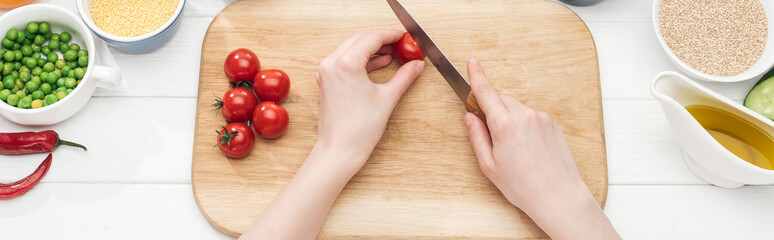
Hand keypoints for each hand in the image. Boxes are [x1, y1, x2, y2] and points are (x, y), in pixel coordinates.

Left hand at [315, 29, 424, 173]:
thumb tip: (416, 65)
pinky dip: (361, 59)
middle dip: (381, 39)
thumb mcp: (387, 98)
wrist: (339, 150)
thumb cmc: (358, 130)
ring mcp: (327, 72)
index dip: (390, 35)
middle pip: (360, 39)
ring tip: (392, 52)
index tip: (403, 36)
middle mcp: (332, 64)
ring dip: (371, 48)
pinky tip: (377, 63)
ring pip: (351, 48)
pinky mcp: (326, 81)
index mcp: (346, 64)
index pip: (372, 38)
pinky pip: (344, 61)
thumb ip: (404, 77)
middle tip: (400, 43)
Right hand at [463, 59, 619, 238]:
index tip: (472, 63)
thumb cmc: (522, 186)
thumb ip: (477, 136)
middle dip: (494, 110)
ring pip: (518, 110)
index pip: (486, 93)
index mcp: (504, 125)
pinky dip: (526, 128)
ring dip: (511, 120)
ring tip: (515, 150)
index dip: (477, 76)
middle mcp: (525, 116)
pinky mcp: (554, 125)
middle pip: (502, 100)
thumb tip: (469, 117)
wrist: (558, 196)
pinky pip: (533, 119)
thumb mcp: (489, 165)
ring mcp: (542, 119)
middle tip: (493, 135)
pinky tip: (529, 150)